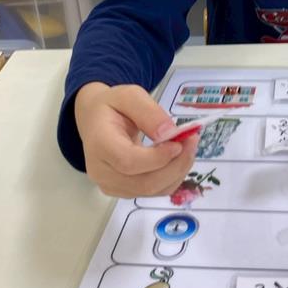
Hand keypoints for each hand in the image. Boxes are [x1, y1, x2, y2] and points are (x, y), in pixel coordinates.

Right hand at [75, 82, 198, 197]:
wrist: (95, 122)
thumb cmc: (112, 106)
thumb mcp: (129, 96)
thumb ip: (148, 111)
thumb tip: (169, 133)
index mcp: (100, 144)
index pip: (129, 161)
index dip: (158, 158)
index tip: (179, 142)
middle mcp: (101, 171)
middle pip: (144, 183)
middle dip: (176, 165)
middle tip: (192, 141)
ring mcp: (111, 185)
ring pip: (152, 190)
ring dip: (178, 171)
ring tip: (188, 146)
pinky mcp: (123, 192)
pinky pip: (154, 192)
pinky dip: (172, 177)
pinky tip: (178, 158)